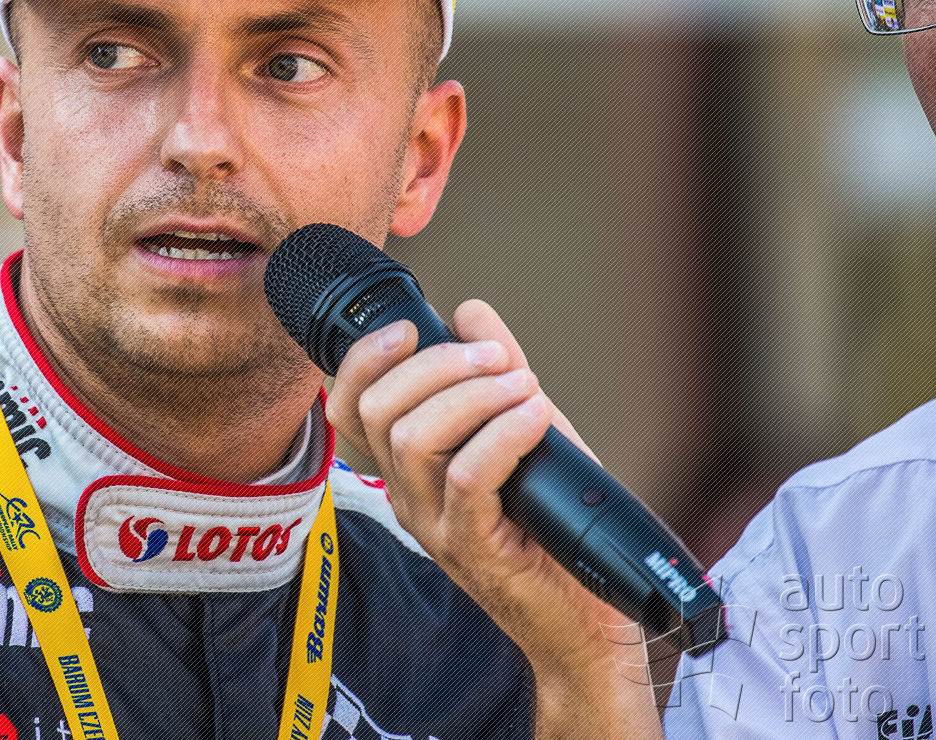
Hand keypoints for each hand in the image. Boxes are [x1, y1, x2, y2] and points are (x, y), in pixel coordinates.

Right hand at [326, 298, 659, 738]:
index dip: (363, 360)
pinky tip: (535, 417)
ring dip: (473, 395)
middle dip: (438, 366)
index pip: (347, 408)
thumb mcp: (526, 433)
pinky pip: (467, 478)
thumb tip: (469, 313)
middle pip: (379, 412)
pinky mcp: (471, 550)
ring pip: (415, 439)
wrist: (588, 623)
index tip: (409, 327)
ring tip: (523, 386)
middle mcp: (407, 497)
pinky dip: (502, 434)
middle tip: (498, 358)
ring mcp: (433, 527)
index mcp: (407, 470)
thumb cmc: (554, 532)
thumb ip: (495, 375)